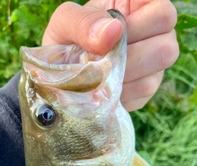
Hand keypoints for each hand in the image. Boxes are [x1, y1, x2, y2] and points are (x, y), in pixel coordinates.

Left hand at [42, 0, 178, 110]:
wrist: (63, 74)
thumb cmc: (65, 43)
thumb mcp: (65, 24)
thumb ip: (85, 21)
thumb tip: (114, 31)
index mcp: (137, 9)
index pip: (163, 15)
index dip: (140, 28)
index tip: (114, 37)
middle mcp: (152, 36)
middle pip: (167, 48)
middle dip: (130, 58)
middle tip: (103, 61)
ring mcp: (152, 64)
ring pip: (156, 73)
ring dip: (123, 76)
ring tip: (101, 75)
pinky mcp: (146, 87)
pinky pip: (144, 91)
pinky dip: (121, 91)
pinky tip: (105, 87)